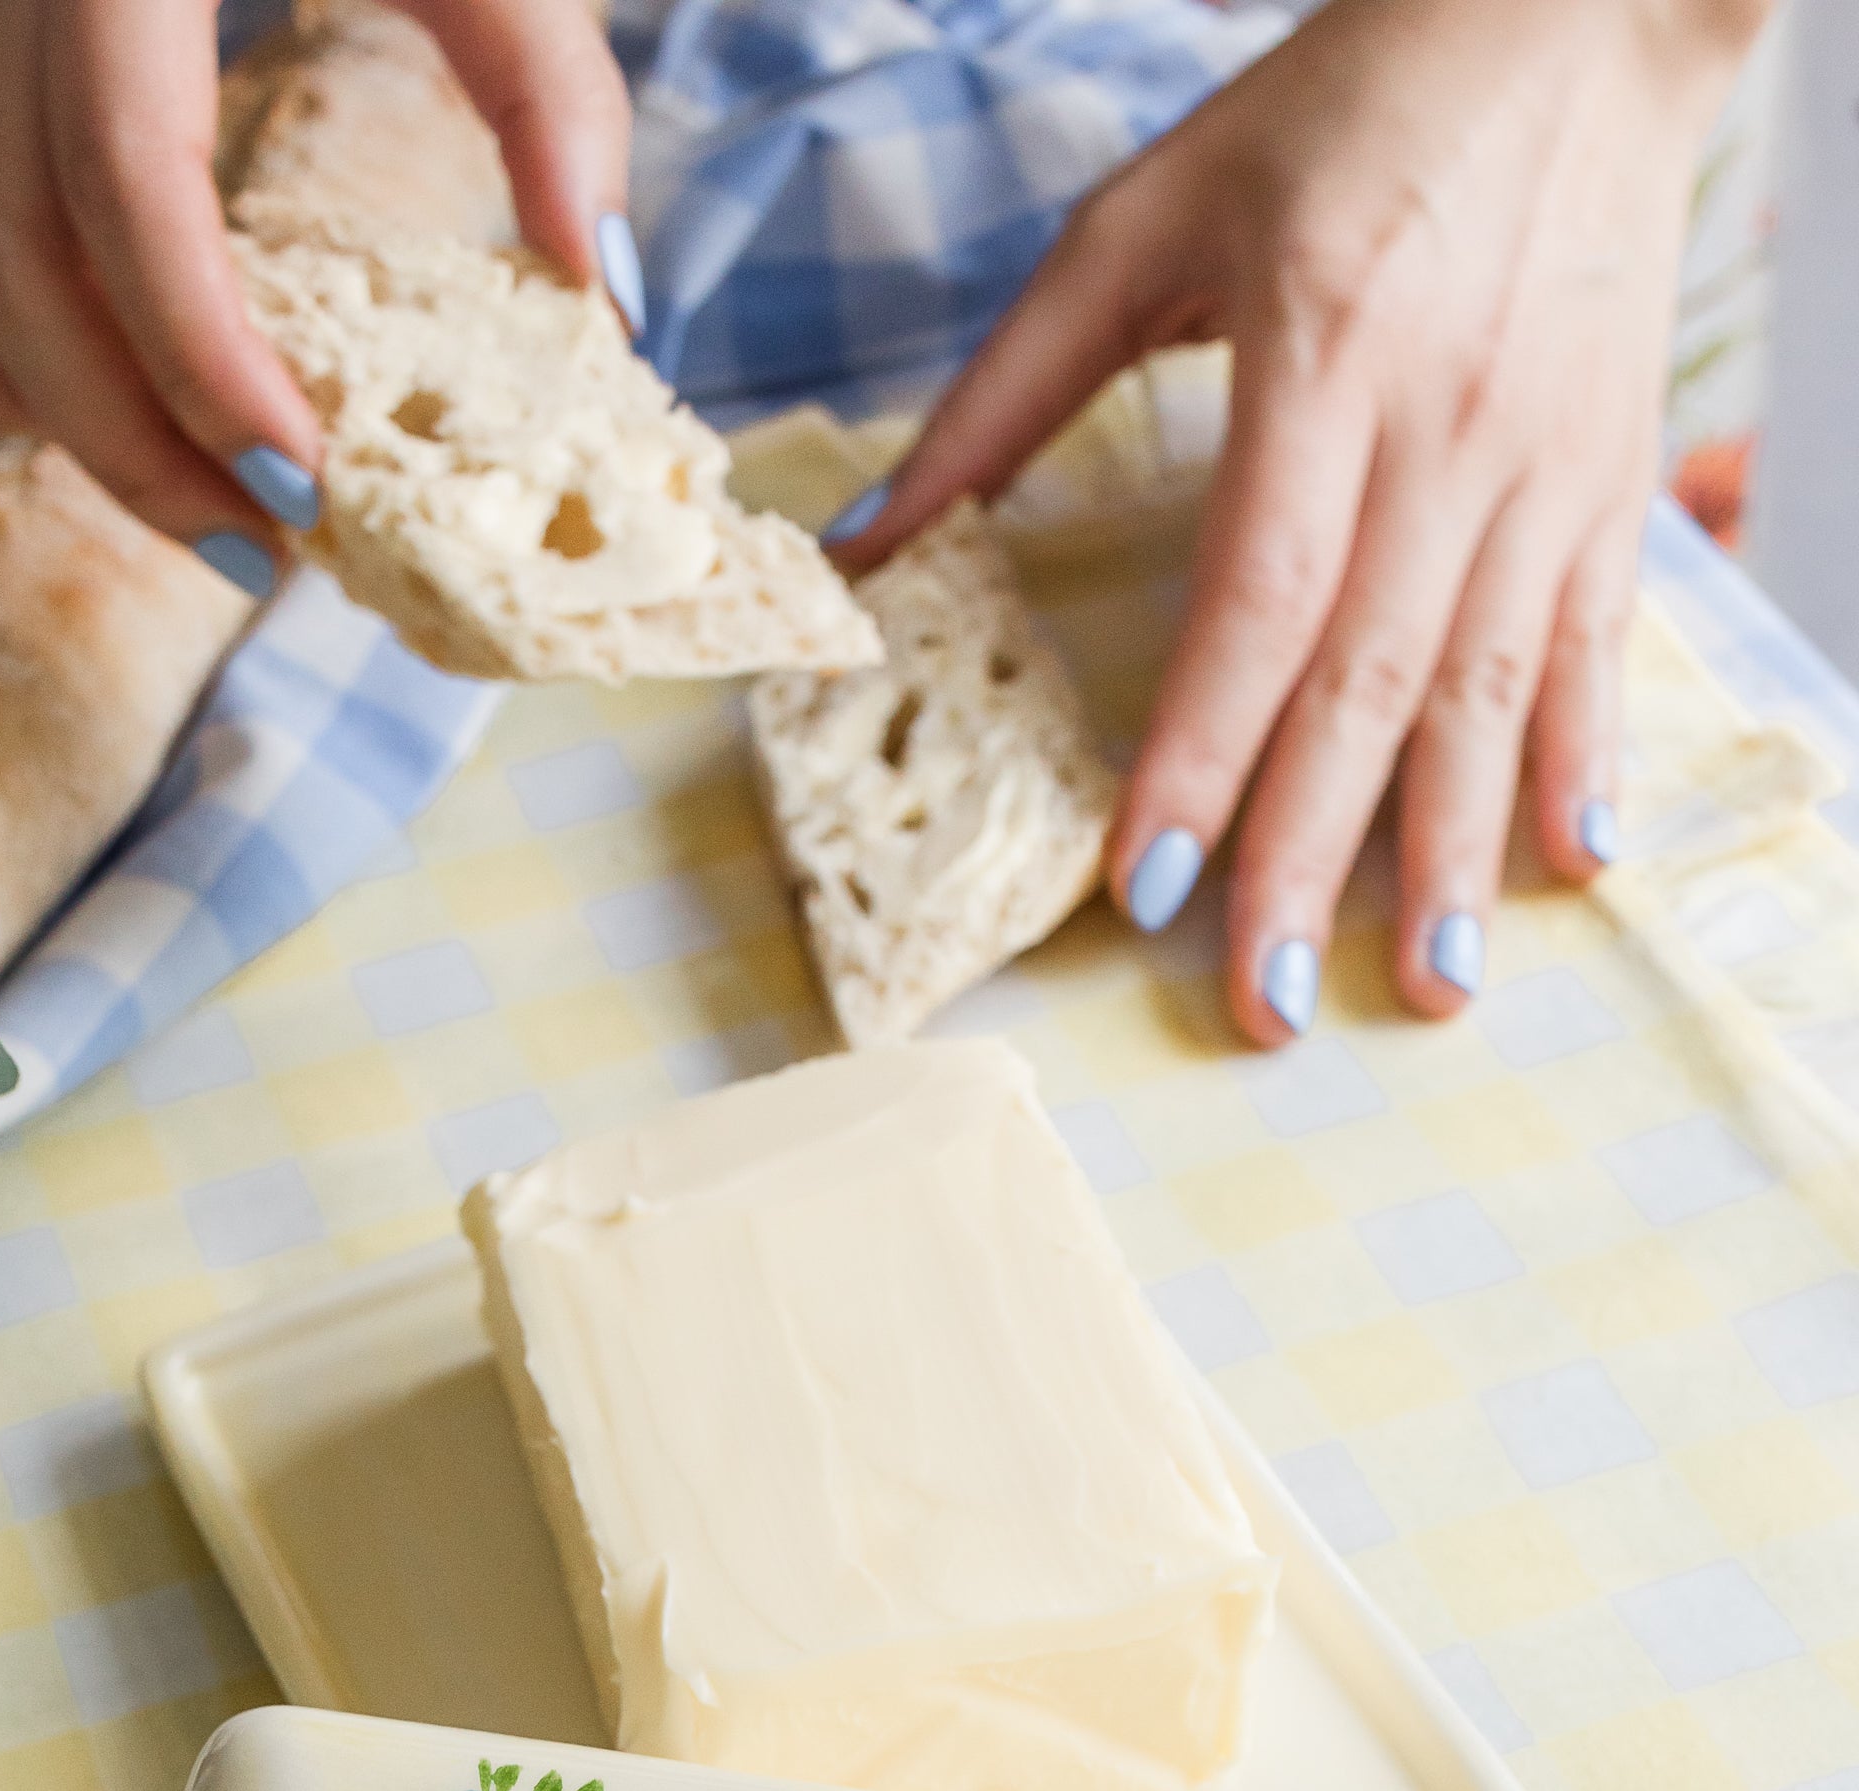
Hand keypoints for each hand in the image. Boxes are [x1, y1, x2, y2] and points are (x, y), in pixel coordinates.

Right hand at [0, 0, 633, 579]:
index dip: (200, 359)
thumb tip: (608, 300)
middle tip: (266, 551)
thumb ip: (545, 83)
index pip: (124, 178)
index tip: (302, 493)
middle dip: (135, 435)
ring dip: (38, 412)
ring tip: (180, 501)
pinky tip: (56, 406)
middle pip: (15, 252)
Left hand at [834, 0, 1768, 1044]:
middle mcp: (1444, 426)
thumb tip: (868, 540)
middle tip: (1258, 1002)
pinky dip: (1584, 759)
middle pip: (1367, 681)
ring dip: (1450, 853)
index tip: (1149, 883)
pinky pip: (1599, 643)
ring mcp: (1542, 462)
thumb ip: (1005, 392)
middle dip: (1308, 856)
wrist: (1580, 7)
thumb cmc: (1347, 108)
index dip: (1205, 750)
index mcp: (1321, 355)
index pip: (1259, 595)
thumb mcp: (1145, 220)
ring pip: (1490, 690)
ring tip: (1416, 987)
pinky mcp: (1611, 476)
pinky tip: (1566, 868)